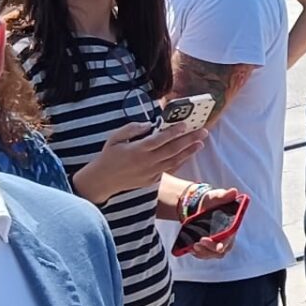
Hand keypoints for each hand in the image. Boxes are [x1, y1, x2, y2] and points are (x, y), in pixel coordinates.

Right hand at [78, 121, 207, 203]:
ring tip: (201, 143)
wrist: (102, 181)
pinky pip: (169, 169)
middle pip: (172, 150)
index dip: (173, 132)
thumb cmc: (108, 156)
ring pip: (174, 161)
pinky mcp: (152, 180)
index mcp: (137, 150)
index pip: (159, 139)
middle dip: (189, 140)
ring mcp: (150, 173)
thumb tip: (148, 125)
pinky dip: (180, 162)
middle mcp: (146, 162)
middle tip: (203, 132)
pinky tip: (188, 155)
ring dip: (189, 152)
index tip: (185, 125)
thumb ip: (131, 128)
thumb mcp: (114, 138)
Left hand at [176, 185, 247, 259]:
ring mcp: (216, 242)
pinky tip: (191, 248)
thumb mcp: (216, 196)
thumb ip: (224, 195)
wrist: (199, 205)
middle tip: (199, 242)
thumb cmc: (211, 201)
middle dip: (211, 249)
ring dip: (203, 253)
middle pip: (222, 250)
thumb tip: (233, 191)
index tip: (219, 247)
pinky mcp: (207, 245)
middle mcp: (225, 237)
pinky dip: (198, 253)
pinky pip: (204, 254)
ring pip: (212, 254)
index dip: (225, 244)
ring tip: (193, 245)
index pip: (231, 239)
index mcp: (231, 227)